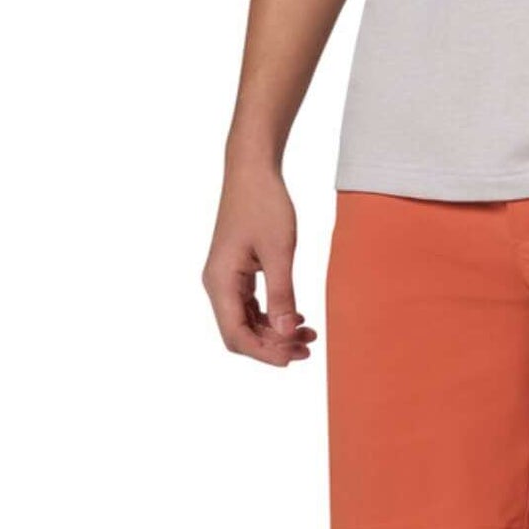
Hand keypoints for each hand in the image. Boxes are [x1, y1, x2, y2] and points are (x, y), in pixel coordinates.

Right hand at [203, 161, 315, 366]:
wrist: (252, 170)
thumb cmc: (264, 204)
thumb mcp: (279, 252)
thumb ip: (282, 295)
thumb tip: (287, 334)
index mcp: (220, 281)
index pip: (236, 335)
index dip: (264, 353)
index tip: (294, 357)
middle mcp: (217, 284)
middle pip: (240, 334)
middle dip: (273, 346)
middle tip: (308, 348)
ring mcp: (226, 280)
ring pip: (248, 323)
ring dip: (276, 334)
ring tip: (310, 336)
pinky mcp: (237, 274)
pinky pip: (252, 308)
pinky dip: (274, 318)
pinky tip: (298, 318)